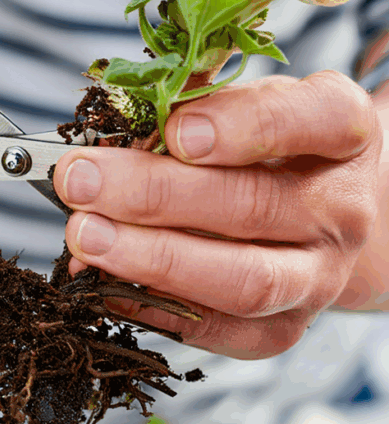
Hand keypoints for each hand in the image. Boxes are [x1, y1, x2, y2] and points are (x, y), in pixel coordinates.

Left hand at [53, 72, 380, 357]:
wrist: (320, 213)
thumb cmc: (270, 141)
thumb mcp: (246, 96)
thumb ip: (193, 92)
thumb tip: (122, 104)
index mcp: (343, 130)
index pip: (311, 120)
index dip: (242, 127)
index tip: (175, 131)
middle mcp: (341, 207)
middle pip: (253, 205)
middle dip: (154, 195)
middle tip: (81, 180)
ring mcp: (320, 276)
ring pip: (242, 280)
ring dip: (152, 260)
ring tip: (84, 237)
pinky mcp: (285, 327)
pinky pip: (221, 331)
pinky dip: (154, 308)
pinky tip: (103, 281)